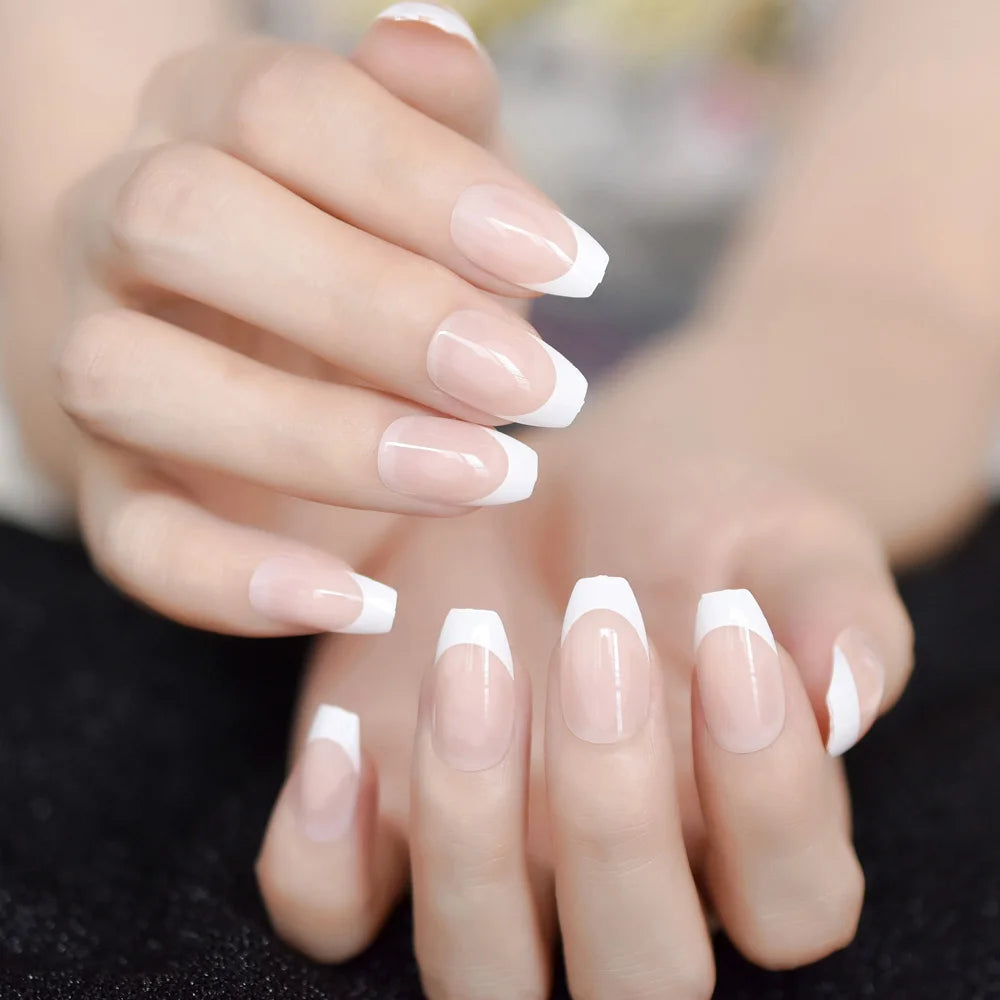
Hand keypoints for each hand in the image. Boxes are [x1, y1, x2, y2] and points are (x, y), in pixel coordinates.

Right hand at [49, 6, 601, 634]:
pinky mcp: (112, 493)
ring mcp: (99, 364)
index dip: (427, 183)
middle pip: (188, 219)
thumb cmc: (363, 261)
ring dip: (323, 439)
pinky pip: (135, 541)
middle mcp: (123, 229)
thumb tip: (437, 33)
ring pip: (137, 378)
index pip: (285, 109)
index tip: (576, 267)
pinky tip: (366, 601)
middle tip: (534, 387)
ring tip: (485, 477)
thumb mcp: (421, 190)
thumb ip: (434, 127)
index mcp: (209, 128)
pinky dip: (242, 582)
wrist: (239, 355)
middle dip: (376, 308)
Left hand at [254, 402, 912, 995]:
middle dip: (618, 812)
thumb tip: (839, 699)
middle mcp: (620, 889)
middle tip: (601, 622)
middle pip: (636, 976)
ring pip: (478, 972)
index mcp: (748, 840)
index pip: (793, 907)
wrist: (577, 500)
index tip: (728, 623)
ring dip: (470, 826)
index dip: (771, 791)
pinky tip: (345, 730)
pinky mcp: (375, 827)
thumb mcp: (786, 542)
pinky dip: (322, 850)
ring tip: (474, 645)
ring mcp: (492, 871)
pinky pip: (327, 909)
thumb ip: (835, 614)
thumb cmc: (698, 532)